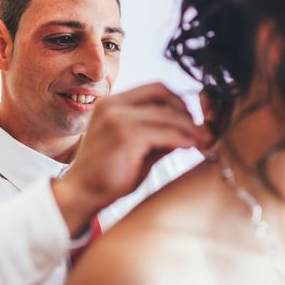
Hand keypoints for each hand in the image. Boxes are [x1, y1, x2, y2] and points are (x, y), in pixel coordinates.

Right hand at [52, 82, 211, 235]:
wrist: (80, 195)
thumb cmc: (107, 175)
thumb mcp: (135, 147)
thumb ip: (158, 135)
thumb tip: (191, 129)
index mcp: (113, 103)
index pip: (155, 89)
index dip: (178, 102)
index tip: (192, 121)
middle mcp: (113, 105)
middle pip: (164, 95)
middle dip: (187, 112)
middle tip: (202, 132)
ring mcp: (118, 118)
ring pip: (168, 114)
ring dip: (191, 128)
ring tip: (204, 142)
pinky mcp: (126, 136)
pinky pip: (166, 133)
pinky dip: (183, 138)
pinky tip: (192, 147)